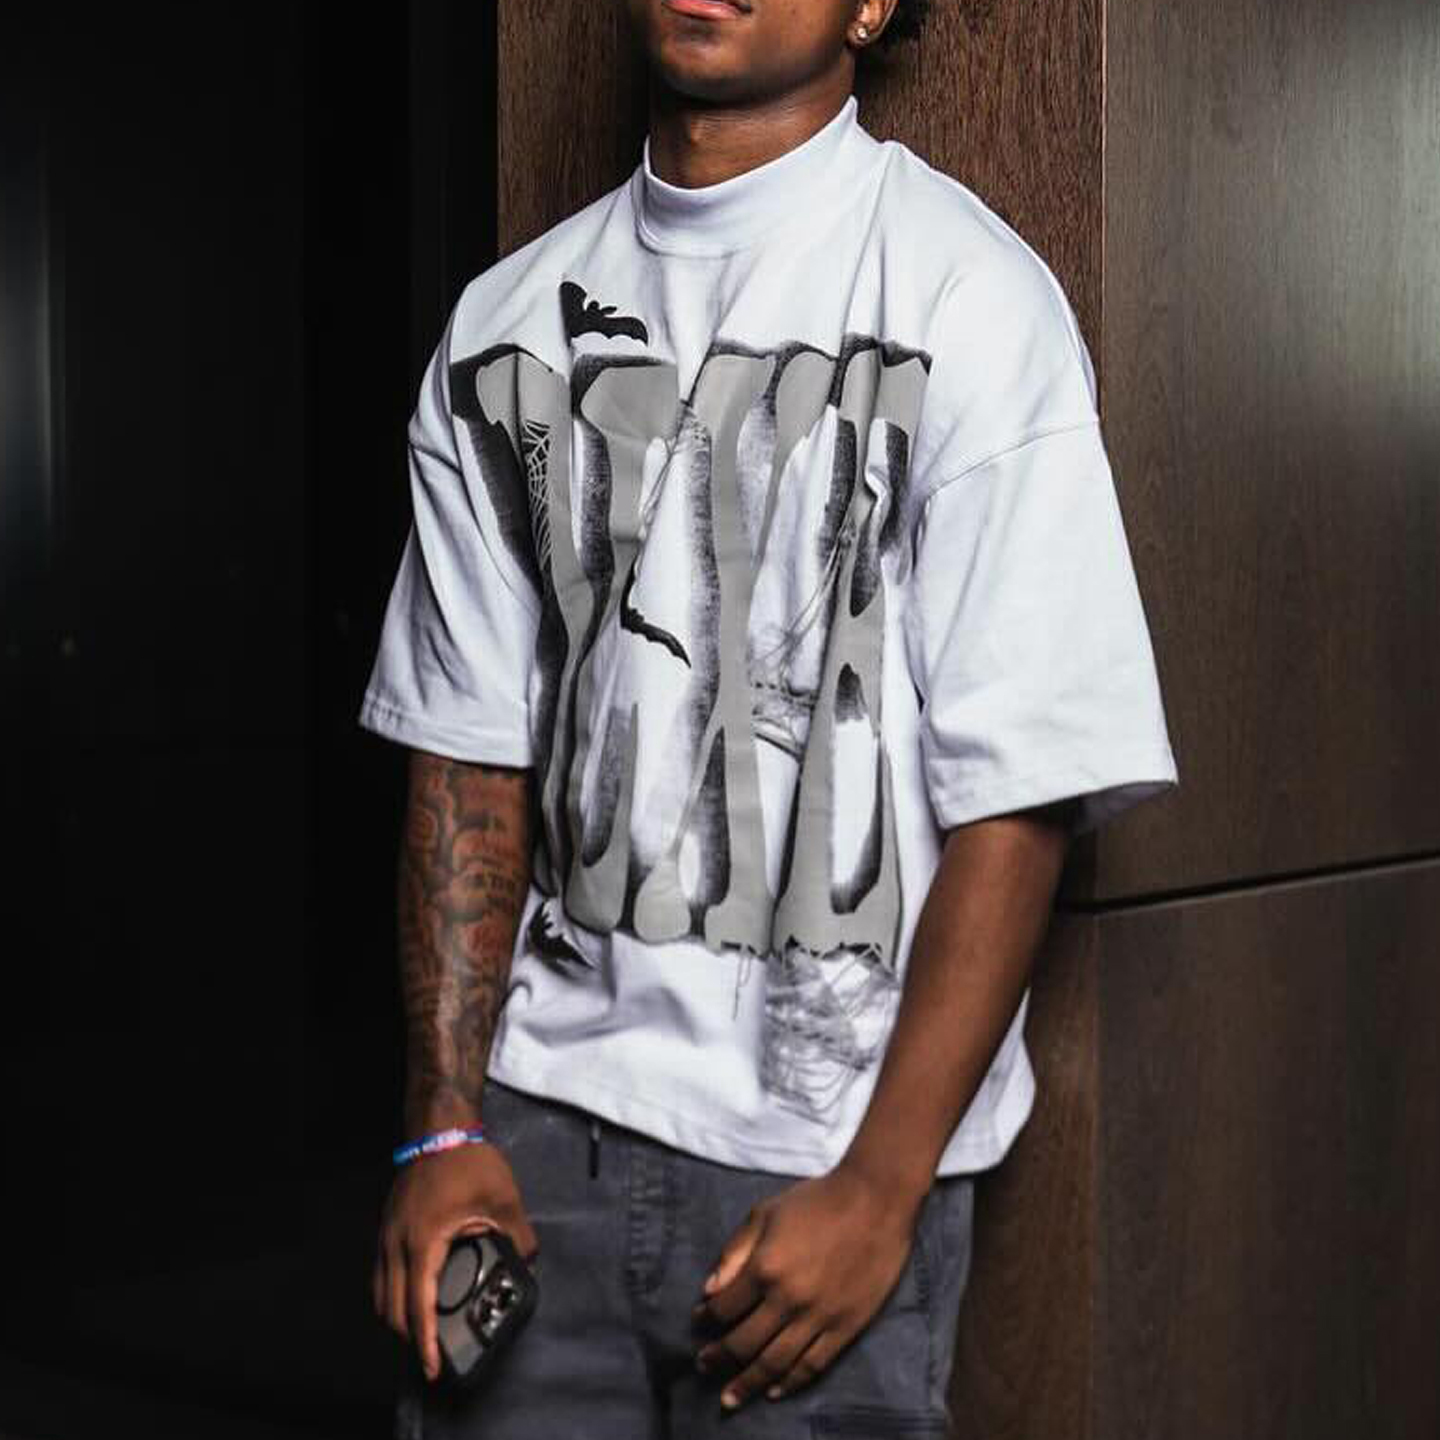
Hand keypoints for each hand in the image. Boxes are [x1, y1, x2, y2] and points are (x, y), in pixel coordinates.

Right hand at [373, 1141, 539, 1381]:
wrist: (438, 1128)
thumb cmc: (468, 1161)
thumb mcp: (503, 1199)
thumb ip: (518, 1237)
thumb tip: (529, 1264)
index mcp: (423, 1243)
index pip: (417, 1307)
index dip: (424, 1342)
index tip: (431, 1366)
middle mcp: (396, 1244)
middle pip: (390, 1310)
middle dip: (409, 1338)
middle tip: (432, 1353)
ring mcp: (386, 1235)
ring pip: (380, 1294)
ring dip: (397, 1318)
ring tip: (422, 1332)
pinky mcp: (386, 1227)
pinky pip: (381, 1274)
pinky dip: (392, 1294)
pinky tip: (412, 1294)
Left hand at [689, 1164, 923, 1410]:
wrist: (875, 1200)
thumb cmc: (817, 1200)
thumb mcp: (765, 1212)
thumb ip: (734, 1251)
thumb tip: (708, 1290)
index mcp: (765, 1267)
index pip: (724, 1308)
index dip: (706, 1319)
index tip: (699, 1322)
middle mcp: (788, 1298)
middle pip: (744, 1343)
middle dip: (718, 1358)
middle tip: (704, 1365)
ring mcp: (818, 1316)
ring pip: (775, 1363)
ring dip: (748, 1383)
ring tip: (730, 1396)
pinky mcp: (846, 1326)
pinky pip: (813, 1365)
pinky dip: (791, 1382)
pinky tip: (775, 1390)